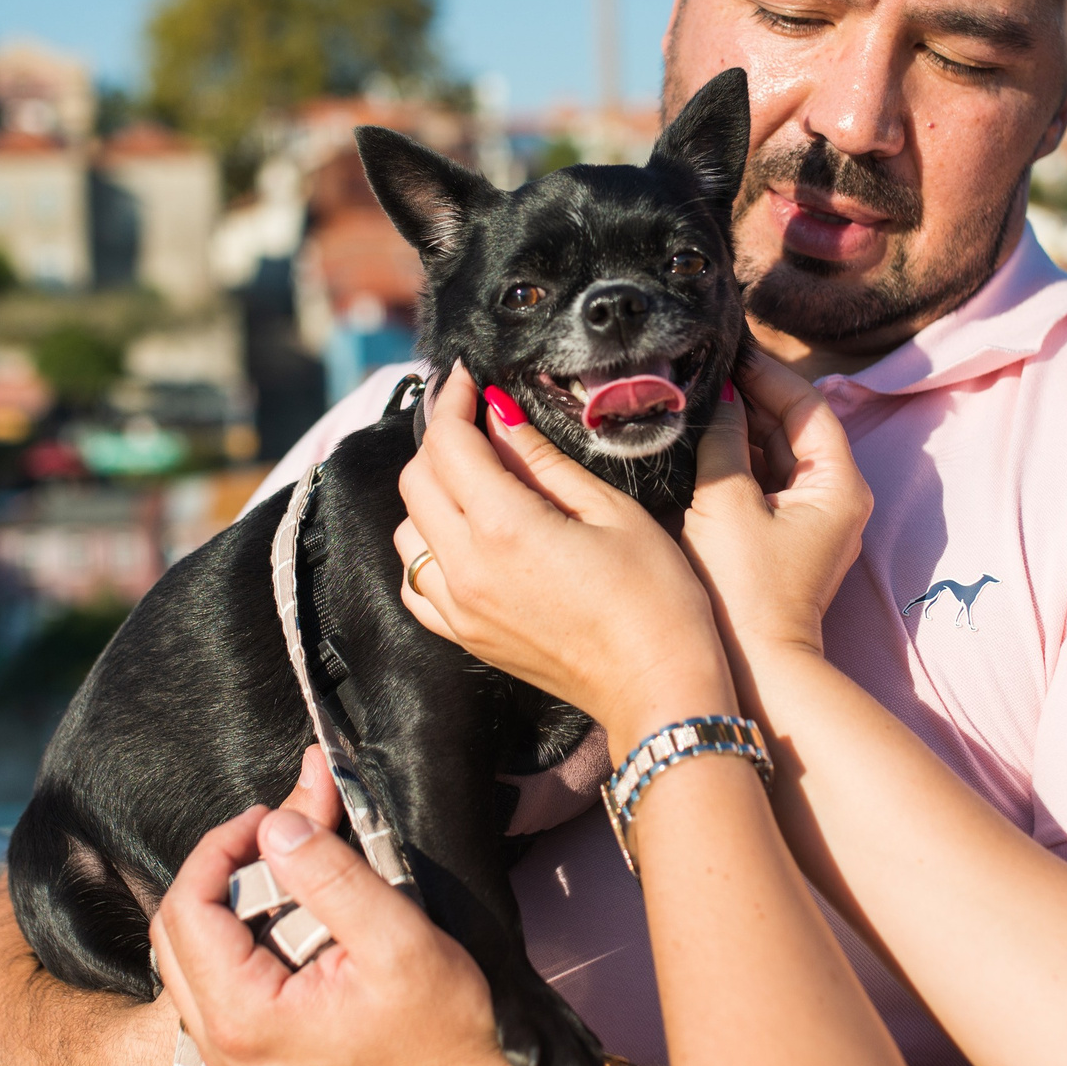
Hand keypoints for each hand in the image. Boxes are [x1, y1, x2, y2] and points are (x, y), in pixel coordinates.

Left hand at [148, 780, 568, 1065]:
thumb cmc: (446, 1036)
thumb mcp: (397, 937)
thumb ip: (330, 874)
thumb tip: (278, 823)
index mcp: (244, 1018)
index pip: (187, 908)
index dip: (222, 847)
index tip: (274, 816)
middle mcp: (222, 1049)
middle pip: (177, 933)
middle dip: (224, 872)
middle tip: (284, 841)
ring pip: (193, 962)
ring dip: (233, 909)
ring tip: (296, 883)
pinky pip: (219, 993)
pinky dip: (246, 948)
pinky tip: (300, 931)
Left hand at [392, 368, 735, 752]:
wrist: (658, 688)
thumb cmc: (656, 598)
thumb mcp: (610, 511)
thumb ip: (544, 460)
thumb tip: (501, 413)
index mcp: (504, 527)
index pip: (449, 443)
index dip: (455, 400)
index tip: (471, 377)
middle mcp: (466, 568)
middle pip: (416, 480)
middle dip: (442, 439)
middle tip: (479, 420)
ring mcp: (459, 609)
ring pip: (408, 529)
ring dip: (432, 492)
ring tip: (477, 477)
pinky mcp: (465, 637)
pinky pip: (416, 582)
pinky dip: (427, 548)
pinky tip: (463, 538)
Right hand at [683, 348, 871, 668]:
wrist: (756, 670)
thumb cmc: (745, 590)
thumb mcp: (726, 502)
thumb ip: (723, 439)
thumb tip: (717, 395)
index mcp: (839, 483)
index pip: (807, 403)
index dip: (765, 371)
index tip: (728, 348)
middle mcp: (836, 497)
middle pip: (794, 426)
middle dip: (749, 396)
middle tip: (702, 367)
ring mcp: (812, 520)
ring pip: (776, 453)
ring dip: (739, 427)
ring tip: (693, 397)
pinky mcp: (786, 538)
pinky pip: (765, 483)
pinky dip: (737, 460)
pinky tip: (699, 442)